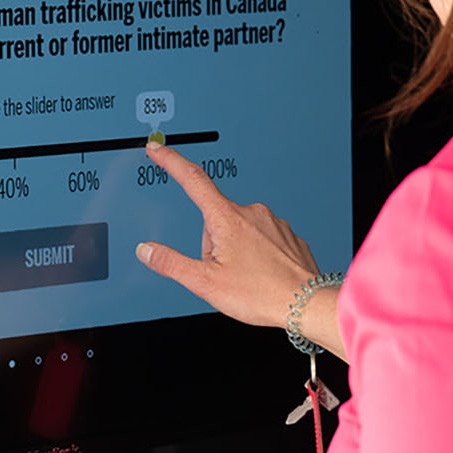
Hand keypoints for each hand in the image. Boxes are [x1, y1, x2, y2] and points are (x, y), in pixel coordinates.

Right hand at [136, 142, 321, 331]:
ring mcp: (271, 222)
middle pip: (214, 220)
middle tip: (224, 272)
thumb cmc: (261, 293)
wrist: (305, 303)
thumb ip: (171, 263)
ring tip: (247, 277)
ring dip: (236, 251)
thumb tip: (147, 251)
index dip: (171, 161)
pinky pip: (261, 239)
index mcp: (226, 218)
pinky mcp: (286, 234)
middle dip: (212, 244)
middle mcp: (251, 212)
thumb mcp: (205, 282)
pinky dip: (257, 255)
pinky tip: (262, 274)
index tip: (158, 148)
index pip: (192, 179)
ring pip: (238, 231)